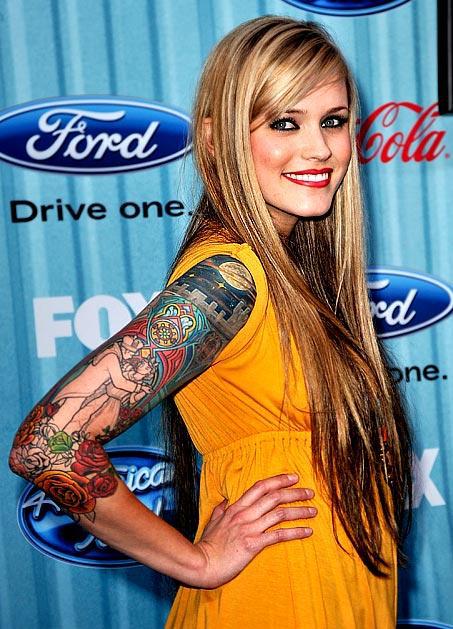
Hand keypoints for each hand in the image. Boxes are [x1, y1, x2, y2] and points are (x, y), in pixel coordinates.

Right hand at [192, 473, 315, 588]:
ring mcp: (250, 528)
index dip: (278, 480)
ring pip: (280, 514)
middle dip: (295, 493)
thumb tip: (226, 500)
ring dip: (299, 511)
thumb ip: (221, 509)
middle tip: (309, 492)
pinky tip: (307, 531)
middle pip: (274, 497)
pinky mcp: (254, 544)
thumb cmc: (208, 544)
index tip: (293, 477)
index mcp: (236, 507)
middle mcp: (245, 514)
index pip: (260, 487)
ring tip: (313, 511)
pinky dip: (295, 532)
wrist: (202, 563)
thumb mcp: (213, 521)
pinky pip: (279, 535)